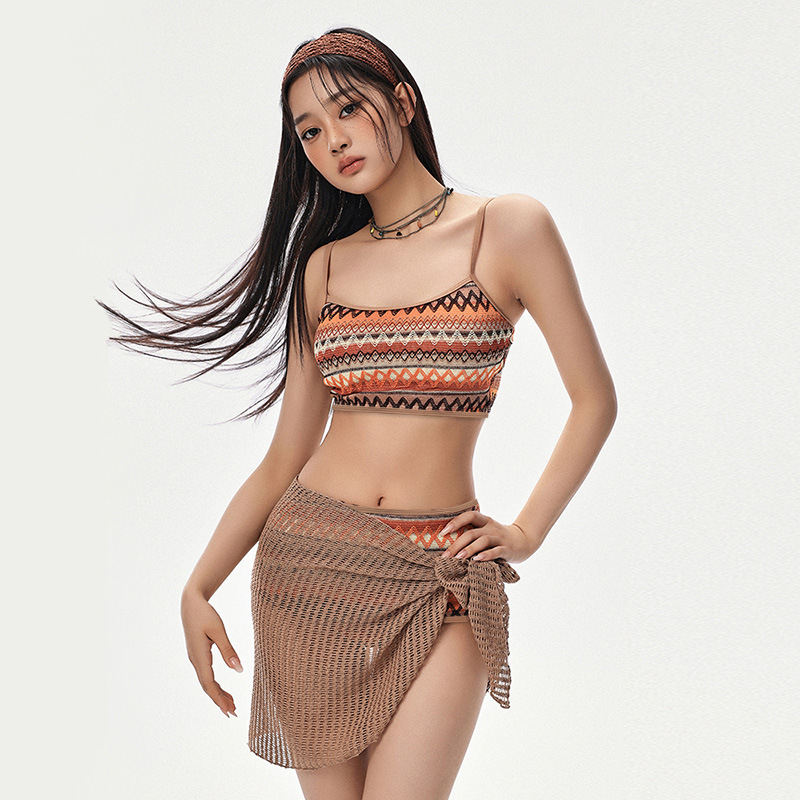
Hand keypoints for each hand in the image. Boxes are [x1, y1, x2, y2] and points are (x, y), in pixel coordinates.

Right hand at [180, 588, 242, 717]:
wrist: (190, 603)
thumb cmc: (205, 614)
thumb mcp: (218, 630)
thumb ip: (228, 650)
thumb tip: (238, 670)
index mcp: (199, 656)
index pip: (209, 683)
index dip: (219, 698)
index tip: (229, 710)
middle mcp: (195, 660)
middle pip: (207, 686)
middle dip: (219, 700)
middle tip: (233, 713)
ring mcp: (195, 658)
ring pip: (206, 681)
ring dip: (218, 693)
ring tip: (232, 704)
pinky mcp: (198, 654)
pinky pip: (206, 674)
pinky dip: (215, 684)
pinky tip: (224, 689)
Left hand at [440, 509, 540, 563]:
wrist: (524, 541)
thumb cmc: (498, 538)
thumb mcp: (486, 531)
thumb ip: (472, 534)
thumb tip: (447, 545)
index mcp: (484, 521)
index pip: (469, 516)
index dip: (455, 522)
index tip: (442, 533)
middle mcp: (491, 528)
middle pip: (471, 533)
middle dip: (456, 544)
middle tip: (445, 556)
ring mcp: (500, 538)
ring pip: (482, 541)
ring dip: (469, 549)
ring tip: (459, 558)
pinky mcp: (507, 549)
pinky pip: (496, 551)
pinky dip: (486, 555)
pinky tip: (477, 560)